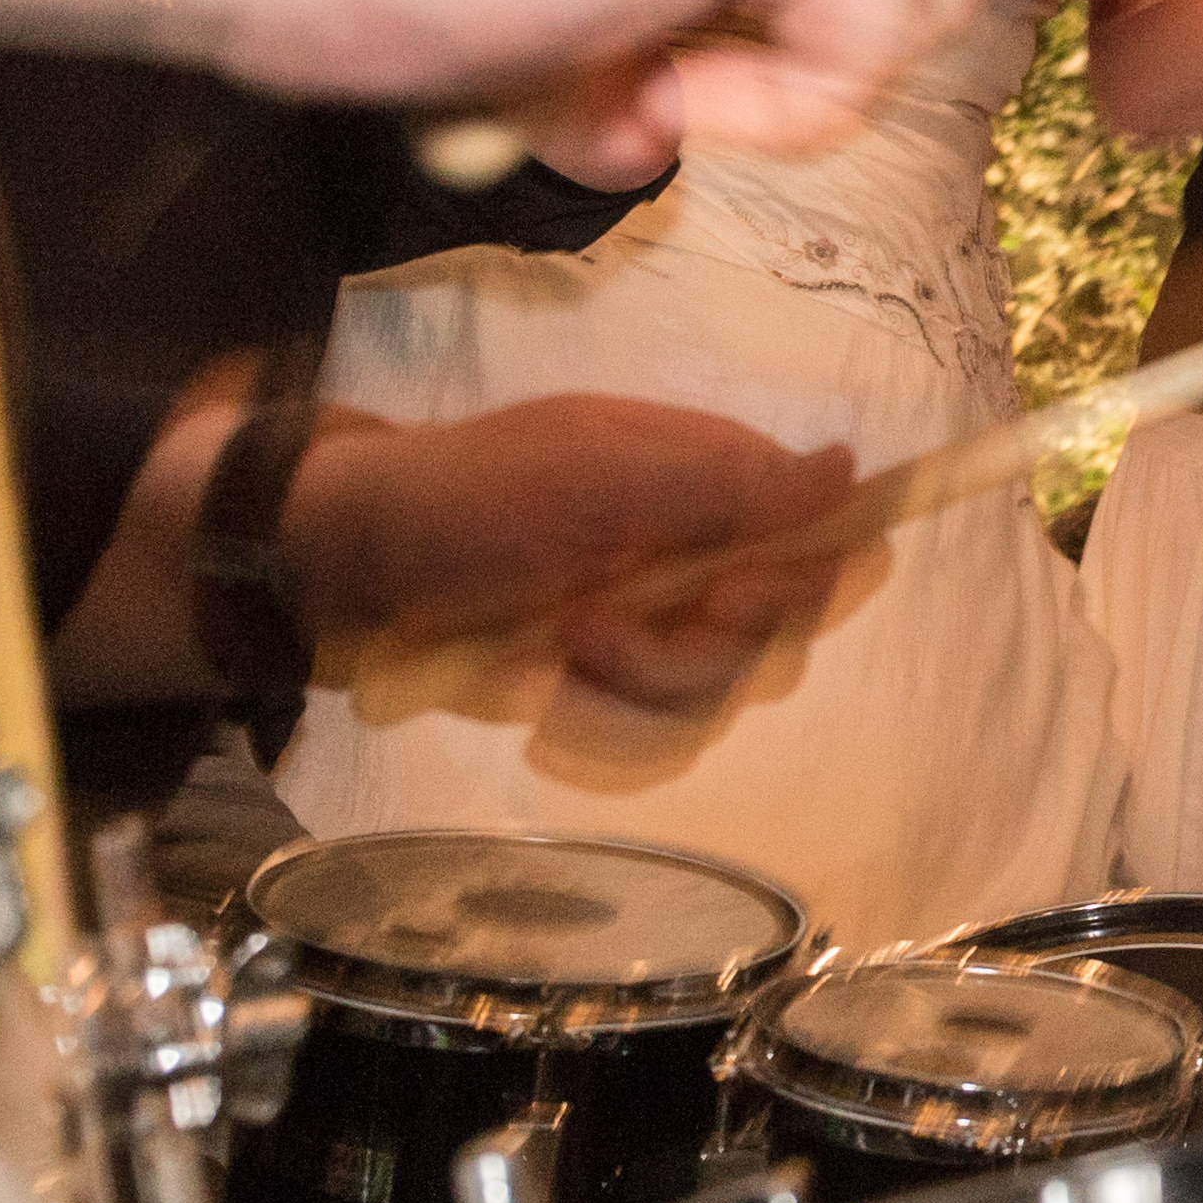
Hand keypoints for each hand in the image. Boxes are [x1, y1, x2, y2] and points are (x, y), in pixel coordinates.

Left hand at [283, 395, 859, 712]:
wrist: (348, 568)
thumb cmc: (468, 503)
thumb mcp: (599, 480)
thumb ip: (728, 485)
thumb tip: (853, 469)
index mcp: (711, 485)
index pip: (824, 544)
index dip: (796, 588)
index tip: (727, 599)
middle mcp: (699, 556)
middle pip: (775, 639)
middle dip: (689, 652)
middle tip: (598, 626)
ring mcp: (654, 624)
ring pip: (714, 697)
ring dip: (630, 689)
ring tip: (553, 650)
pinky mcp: (609, 682)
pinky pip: (653, 734)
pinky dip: (598, 723)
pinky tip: (542, 693)